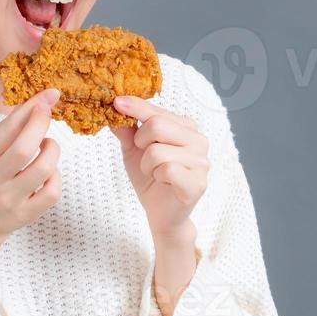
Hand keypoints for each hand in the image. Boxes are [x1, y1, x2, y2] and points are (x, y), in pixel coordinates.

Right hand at [0, 87, 61, 273]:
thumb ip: (3, 130)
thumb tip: (33, 105)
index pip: (7, 129)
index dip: (31, 109)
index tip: (48, 96)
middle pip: (24, 147)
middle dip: (42, 124)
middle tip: (48, 112)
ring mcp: (9, 200)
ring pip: (43, 169)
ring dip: (52, 149)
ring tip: (48, 145)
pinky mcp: (25, 215)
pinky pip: (52, 192)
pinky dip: (56, 176)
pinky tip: (49, 171)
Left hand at [110, 95, 208, 240]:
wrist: (161, 214)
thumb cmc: (151, 179)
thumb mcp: (133, 151)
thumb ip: (127, 130)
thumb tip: (115, 109)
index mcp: (186, 127)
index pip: (157, 111)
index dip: (136, 106)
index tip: (116, 102)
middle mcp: (198, 140)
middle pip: (157, 125)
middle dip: (140, 143)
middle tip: (145, 158)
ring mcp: (201, 161)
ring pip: (157, 151)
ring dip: (147, 165)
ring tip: (155, 173)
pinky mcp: (198, 183)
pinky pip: (167, 169)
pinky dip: (157, 176)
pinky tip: (164, 183)